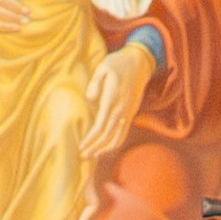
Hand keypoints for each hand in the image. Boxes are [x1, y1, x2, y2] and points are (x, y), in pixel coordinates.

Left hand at [78, 36, 154, 163]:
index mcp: (112, 100)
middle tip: (83, 155)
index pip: (100, 126)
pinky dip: (114, 144)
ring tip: (92, 155)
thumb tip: (90, 98)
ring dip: (104, 149)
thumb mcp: (104, 67)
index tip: (81, 146)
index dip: (90, 139)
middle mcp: (121, 110)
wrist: (139, 64)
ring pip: (116, 138)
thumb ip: (95, 82)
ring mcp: (127, 114)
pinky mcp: (130, 115)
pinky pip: (122, 134)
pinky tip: (105, 148)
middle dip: (94, 148)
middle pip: (107, 136)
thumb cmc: (117, 64)